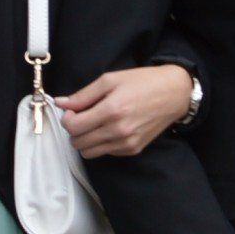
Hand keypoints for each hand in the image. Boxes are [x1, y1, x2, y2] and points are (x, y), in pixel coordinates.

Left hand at [60, 64, 193, 160]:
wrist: (174, 93)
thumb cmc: (143, 82)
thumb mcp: (110, 80)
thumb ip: (83, 95)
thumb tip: (60, 103)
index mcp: (111, 110)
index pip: (73, 127)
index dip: (67, 119)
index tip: (73, 111)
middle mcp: (118, 131)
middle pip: (78, 143)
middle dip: (75, 130)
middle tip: (83, 117)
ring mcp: (126, 143)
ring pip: (89, 153)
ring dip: (86, 140)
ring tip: (95, 124)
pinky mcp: (133, 150)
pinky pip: (105, 153)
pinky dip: (102, 144)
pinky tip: (110, 128)